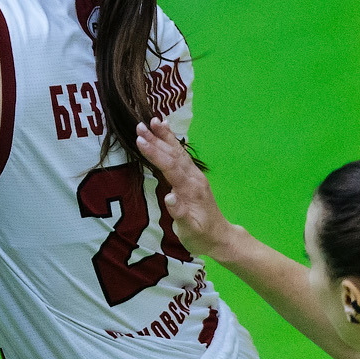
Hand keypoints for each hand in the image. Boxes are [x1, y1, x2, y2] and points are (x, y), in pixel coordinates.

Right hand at [133, 119, 234, 258]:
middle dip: (157, 139)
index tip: (140, 140)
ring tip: (153, 121)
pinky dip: (172, 143)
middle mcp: (193, 178)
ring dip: (165, 137)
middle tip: (140, 125)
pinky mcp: (192, 177)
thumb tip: (169, 198)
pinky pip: (181, 156)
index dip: (155, 153)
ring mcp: (194, 176)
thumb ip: (180, 214)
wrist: (219, 237)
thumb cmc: (201, 236)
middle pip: (173, 154)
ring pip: (178, 152)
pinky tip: (166, 133)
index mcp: (190, 189)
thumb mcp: (190, 230)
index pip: (170, 167)